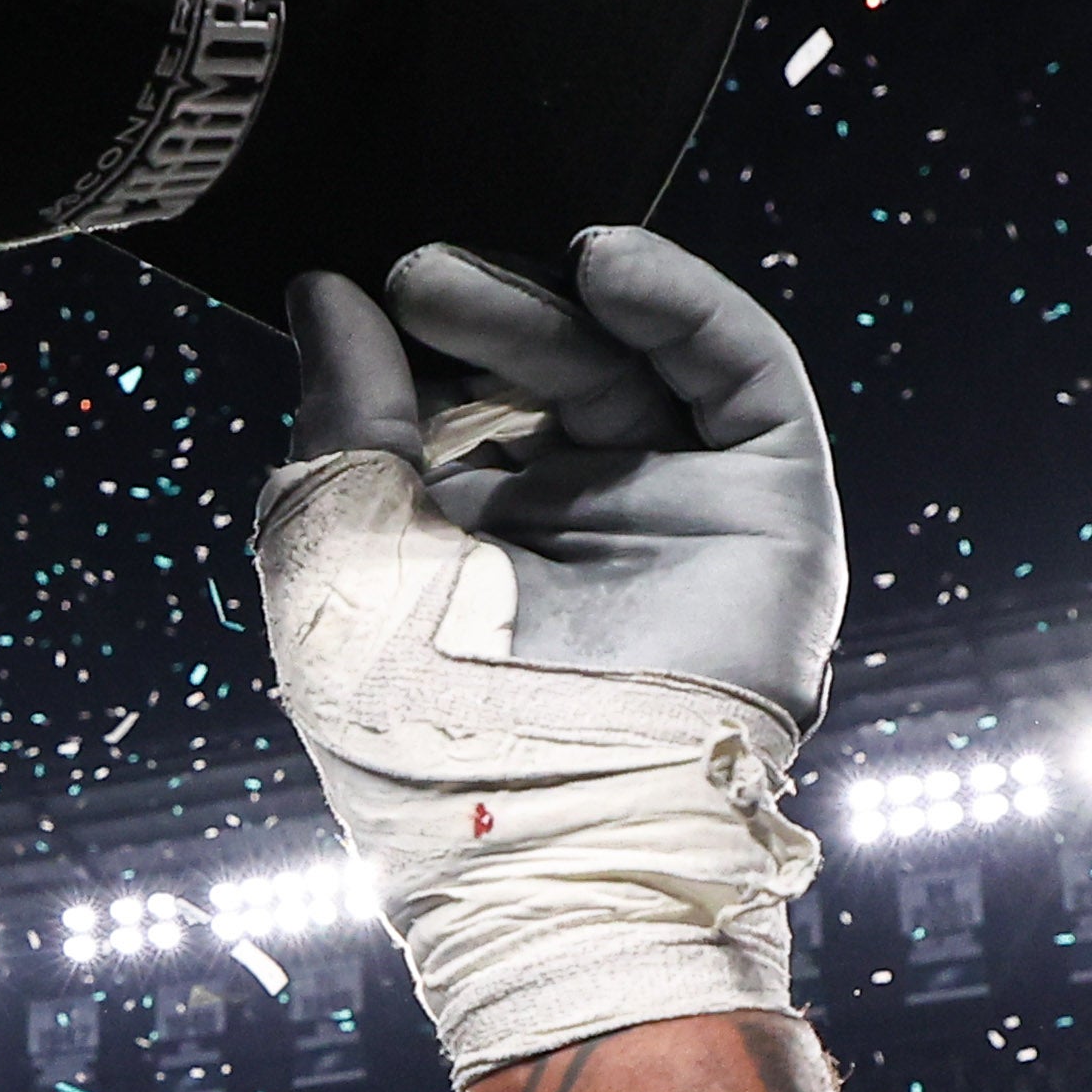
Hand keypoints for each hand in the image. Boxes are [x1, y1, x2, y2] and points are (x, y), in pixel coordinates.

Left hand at [253, 228, 839, 1080]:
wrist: (553, 829)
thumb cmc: (417, 722)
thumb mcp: (337, 549)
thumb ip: (338, 414)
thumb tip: (322, 290)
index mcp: (475, 552)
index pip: (455, 407)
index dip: (411, 345)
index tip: (352, 293)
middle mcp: (582, 529)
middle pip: (537, 376)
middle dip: (470, 319)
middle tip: (409, 274)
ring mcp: (679, 512)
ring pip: (625, 365)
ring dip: (546, 304)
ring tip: (453, 272)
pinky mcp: (770, 505)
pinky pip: (738, 372)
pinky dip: (680, 302)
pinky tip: (602, 263)